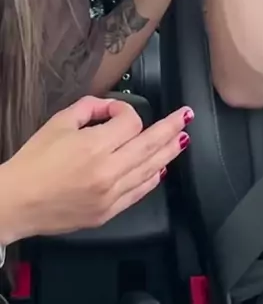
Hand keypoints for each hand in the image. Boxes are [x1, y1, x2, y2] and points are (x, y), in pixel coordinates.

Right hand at [0, 96, 192, 243]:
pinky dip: (152, 179)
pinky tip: (161, 168)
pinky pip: (138, 193)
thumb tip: (110, 108)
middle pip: (150, 144)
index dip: (125, 110)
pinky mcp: (107, 213)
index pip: (130, 121)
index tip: (114, 110)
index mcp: (95, 146)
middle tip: (186, 116)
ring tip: (182, 138)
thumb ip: (89, 108)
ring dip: (169, 152)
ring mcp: (110, 195)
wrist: (16, 201)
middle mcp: (108, 171)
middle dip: (171, 127)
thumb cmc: (33, 161)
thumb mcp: (59, 122)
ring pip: (150, 169)